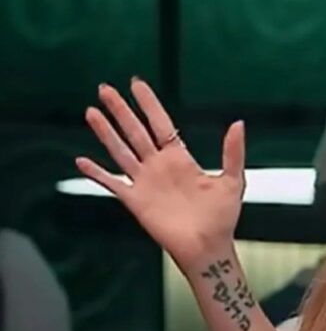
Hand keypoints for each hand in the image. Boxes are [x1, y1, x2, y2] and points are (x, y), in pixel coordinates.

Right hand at [75, 78, 245, 266]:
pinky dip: (97, 173)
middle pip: (135, 131)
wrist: (208, 247)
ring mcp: (145, 182)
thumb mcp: (233, 180)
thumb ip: (232, 152)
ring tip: (91, 112)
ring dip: (105, 132)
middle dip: (120, 110)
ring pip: (120, 150)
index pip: (160, 123)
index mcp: (180, 157)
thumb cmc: (222, 216)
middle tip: (104, 88)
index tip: (136, 83)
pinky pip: (112, 183)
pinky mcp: (135, 201)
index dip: (149, 103)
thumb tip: (238, 123)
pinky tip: (82, 160)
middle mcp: (159, 166)